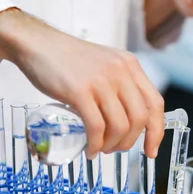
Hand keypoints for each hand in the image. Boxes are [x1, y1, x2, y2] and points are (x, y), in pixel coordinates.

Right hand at [0, 8, 164, 158]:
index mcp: (130, 66)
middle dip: (130, 142)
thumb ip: (120, 85)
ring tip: (99, 149)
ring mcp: (101, 81)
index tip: (151, 150)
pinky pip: (96, 127)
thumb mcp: (105, 64)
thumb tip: (130, 119)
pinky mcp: (79, 91)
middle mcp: (120, 71)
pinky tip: (89, 149)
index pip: (155, 103)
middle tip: (116, 150)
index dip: (156, 131)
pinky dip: (95, 144)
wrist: (36, 43)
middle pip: (139, 119)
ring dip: (112, 146)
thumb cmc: (68, 59)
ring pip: (120, 126)